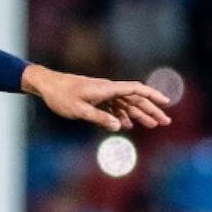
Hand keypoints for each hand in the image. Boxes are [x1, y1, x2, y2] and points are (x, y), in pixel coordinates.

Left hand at [21, 64, 171, 131]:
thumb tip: (118, 126)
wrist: (46, 85)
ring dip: (138, 114)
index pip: (135, 89)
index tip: (166, 103)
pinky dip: (121, 115)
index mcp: (106, 88)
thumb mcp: (78, 110)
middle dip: (150, 110)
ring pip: (125, 103)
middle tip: (165, 122)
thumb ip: (99, 118)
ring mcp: (101, 93)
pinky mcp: (95, 98)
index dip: (152, 95)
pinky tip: (127, 125)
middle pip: (134, 98)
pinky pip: (113, 107)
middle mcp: (107, 89)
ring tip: (151, 125)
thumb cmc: (60, 96)